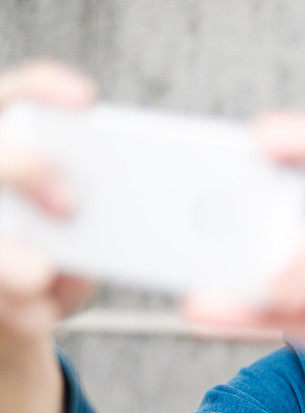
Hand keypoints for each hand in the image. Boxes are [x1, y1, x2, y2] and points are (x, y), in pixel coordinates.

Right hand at [0, 61, 96, 412]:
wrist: (26, 307)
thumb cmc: (73, 249)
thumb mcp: (99, 227)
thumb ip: (118, 212)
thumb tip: (169, 216)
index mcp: (18, 148)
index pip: (19, 98)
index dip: (44, 91)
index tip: (87, 100)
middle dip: (26, 170)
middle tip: (70, 202)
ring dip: (6, 254)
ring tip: (39, 272)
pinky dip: (13, 302)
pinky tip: (38, 312)